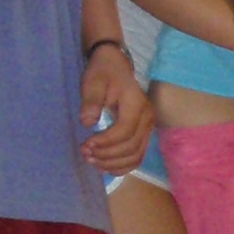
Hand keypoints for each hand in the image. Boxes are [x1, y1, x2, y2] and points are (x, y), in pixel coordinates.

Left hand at [80, 43, 152, 172]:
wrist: (115, 67)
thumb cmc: (103, 73)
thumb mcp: (92, 82)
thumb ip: (91, 101)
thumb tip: (87, 123)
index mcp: (136, 104)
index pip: (124, 131)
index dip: (105, 142)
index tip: (85, 143)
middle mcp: (147, 118)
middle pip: (130, 148)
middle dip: (106, 155)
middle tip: (84, 153)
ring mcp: (148, 128)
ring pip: (135, 156)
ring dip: (112, 163)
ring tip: (92, 160)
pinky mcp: (144, 135)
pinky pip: (137, 157)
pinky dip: (122, 166)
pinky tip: (105, 166)